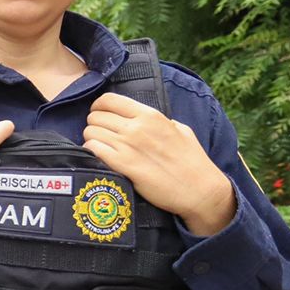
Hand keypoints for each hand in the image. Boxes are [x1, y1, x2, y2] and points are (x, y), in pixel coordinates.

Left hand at [83, 93, 235, 234]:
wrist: (199, 189)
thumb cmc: (192, 160)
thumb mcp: (179, 130)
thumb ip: (157, 121)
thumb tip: (141, 119)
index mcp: (150, 115)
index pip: (109, 100)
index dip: (99, 106)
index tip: (99, 114)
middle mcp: (136, 127)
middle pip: (96, 116)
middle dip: (94, 125)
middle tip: (101, 135)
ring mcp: (128, 146)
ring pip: (90, 133)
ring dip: (92, 139)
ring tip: (101, 147)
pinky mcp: (123, 165)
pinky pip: (93, 150)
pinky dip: (91, 151)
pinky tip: (99, 157)